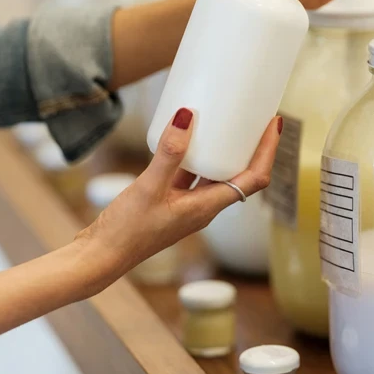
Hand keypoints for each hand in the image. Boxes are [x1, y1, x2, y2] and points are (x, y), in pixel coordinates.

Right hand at [76, 109, 281, 287]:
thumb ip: (169, 153)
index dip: (268, 151)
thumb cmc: (126, 232)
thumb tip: (188, 115)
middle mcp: (203, 208)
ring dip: (224, 150)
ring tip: (224, 121)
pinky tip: (183, 139)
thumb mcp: (149, 187)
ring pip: (214, 174)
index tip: (273, 123)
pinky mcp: (169, 203)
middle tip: (253, 115)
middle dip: (251, 146)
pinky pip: (190, 176)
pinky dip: (194, 156)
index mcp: (208, 207)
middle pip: (240, 174)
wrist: (99, 258)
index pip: (254, 179)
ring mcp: (186, 206)